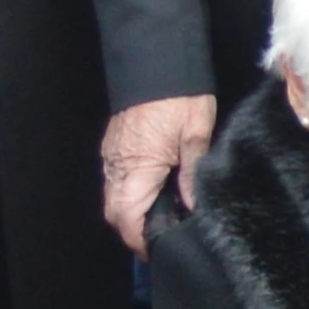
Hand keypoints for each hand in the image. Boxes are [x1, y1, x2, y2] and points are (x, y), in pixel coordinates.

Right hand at [101, 96, 215, 251]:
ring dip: (132, 211)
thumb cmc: (179, 95)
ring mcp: (112, 154)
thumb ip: (193, 174)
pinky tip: (154, 189)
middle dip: (134, 230)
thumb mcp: (196, 135)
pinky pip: (116, 178)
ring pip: (114, 196)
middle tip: (162, 236)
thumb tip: (193, 207)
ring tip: (162, 215)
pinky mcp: (114, 144)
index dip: (140, 240)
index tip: (158, 250)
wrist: (156, 59)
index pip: (127, 218)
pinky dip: (130, 191)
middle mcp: (117, 164)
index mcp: (137, 166)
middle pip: (115, 212)